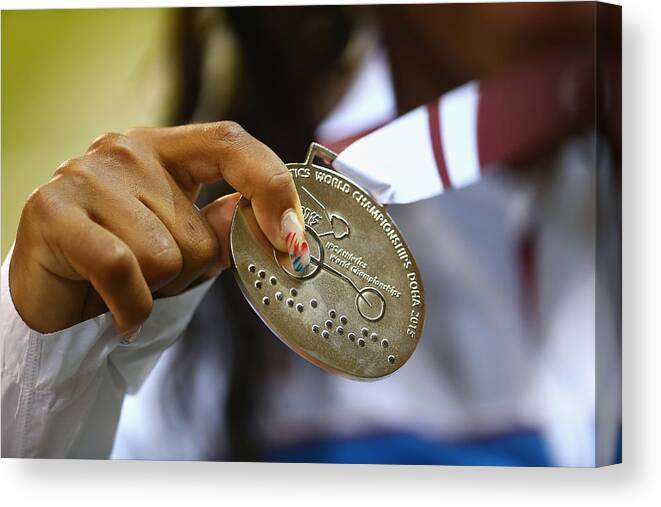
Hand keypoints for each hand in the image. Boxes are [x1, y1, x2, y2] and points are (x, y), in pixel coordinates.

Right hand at [9, 121, 309, 333]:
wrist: (54, 308)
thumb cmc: (126, 274)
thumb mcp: (187, 252)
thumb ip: (223, 231)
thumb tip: (265, 220)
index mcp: (166, 151)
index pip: (231, 143)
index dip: (271, 186)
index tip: (293, 238)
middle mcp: (126, 151)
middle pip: (202, 229)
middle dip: (188, 272)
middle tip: (152, 279)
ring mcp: (85, 175)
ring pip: (168, 255)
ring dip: (156, 289)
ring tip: (125, 287)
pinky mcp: (51, 210)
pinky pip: (125, 270)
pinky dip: (131, 307)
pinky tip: (118, 311)